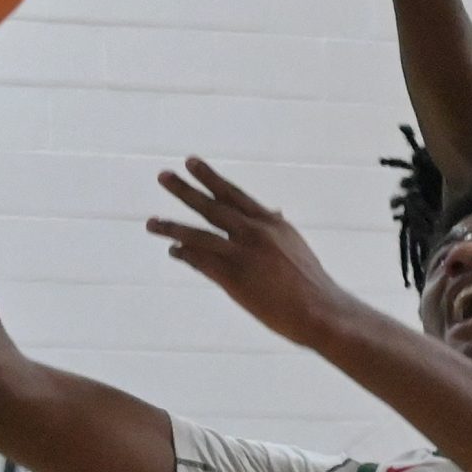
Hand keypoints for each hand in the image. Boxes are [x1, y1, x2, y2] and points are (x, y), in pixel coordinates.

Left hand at [147, 158, 352, 348]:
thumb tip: (275, 210)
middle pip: (212, 206)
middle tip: (162, 175)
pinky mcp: (234, 278)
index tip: (191, 162)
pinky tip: (173, 250)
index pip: (234, 194)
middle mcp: (255, 233)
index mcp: (271, 223)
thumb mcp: (295, 244)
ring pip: (199, 234)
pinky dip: (185, 254)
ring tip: (151, 222)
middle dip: (185, 190)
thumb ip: (278, 227)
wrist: (320, 310)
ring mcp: (243, 255)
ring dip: (171, 227)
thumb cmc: (310, 281)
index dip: (210, 178)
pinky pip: (201, 262)